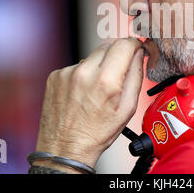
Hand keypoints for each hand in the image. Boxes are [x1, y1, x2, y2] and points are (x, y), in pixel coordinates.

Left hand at [34, 37, 144, 171]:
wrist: (65, 148)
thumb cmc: (95, 133)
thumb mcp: (127, 109)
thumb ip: (135, 76)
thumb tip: (138, 56)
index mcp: (105, 81)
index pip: (124, 44)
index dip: (134, 44)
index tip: (136, 47)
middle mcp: (84, 73)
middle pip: (108, 46)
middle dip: (117, 54)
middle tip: (118, 73)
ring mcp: (67, 73)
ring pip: (91, 56)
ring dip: (99, 65)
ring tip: (96, 88)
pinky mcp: (55, 75)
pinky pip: (76, 65)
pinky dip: (82, 74)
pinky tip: (82, 91)